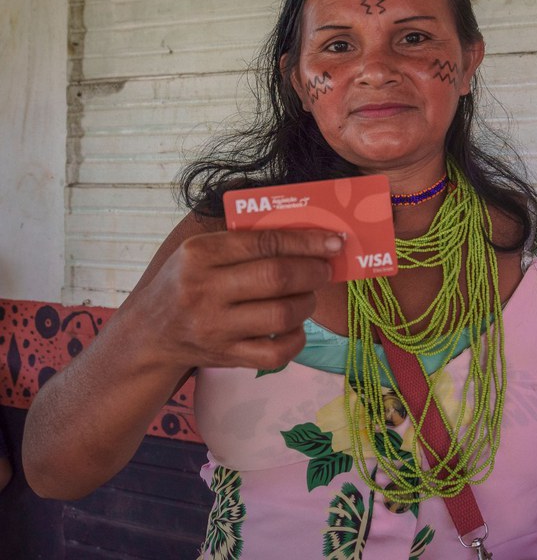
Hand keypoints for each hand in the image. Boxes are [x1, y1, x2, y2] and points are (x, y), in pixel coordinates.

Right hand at [124, 228, 341, 371]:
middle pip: (277, 278)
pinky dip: (297, 339)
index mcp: (200, 254)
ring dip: (308, 302)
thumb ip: (244, 239)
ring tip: (308, 295)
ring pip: (282, 315)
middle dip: (313, 271)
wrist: (151, 333)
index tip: (333, 241)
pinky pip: (276, 353)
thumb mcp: (200, 250)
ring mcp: (215, 328)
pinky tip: (296, 326)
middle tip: (325, 269)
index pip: (264, 242)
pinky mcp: (226, 357)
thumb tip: (306, 231)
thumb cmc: (187, 281)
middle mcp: (205, 290)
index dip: (306, 241)